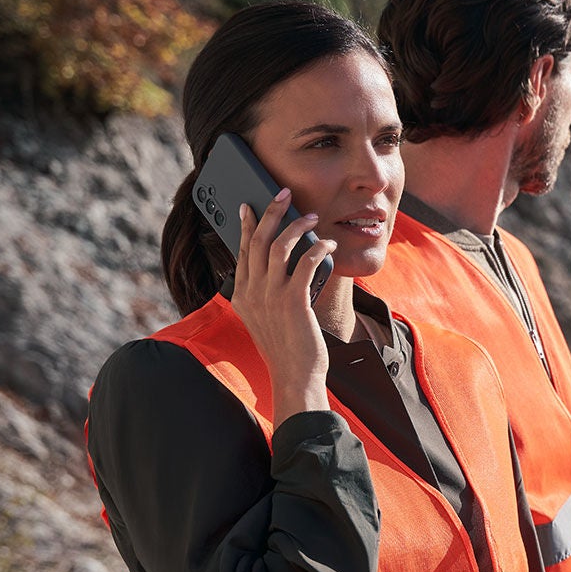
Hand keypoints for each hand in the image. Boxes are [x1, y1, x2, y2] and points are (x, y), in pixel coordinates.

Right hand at [230, 189, 336, 423]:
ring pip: (279, 246)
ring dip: (297, 225)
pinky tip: (329, 245)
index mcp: (241, 295)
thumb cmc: (286, 348)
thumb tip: (277, 267)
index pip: (241, 250)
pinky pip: (305, 263)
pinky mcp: (294, 302)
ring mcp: (270, 296)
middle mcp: (251, 292)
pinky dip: (319, 248)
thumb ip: (265, 294)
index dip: (245, 225)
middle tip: (283, 193)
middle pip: (257, 240)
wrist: (294, 377)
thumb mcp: (265, 319)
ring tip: (312, 217)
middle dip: (270, 211)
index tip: (248, 205)